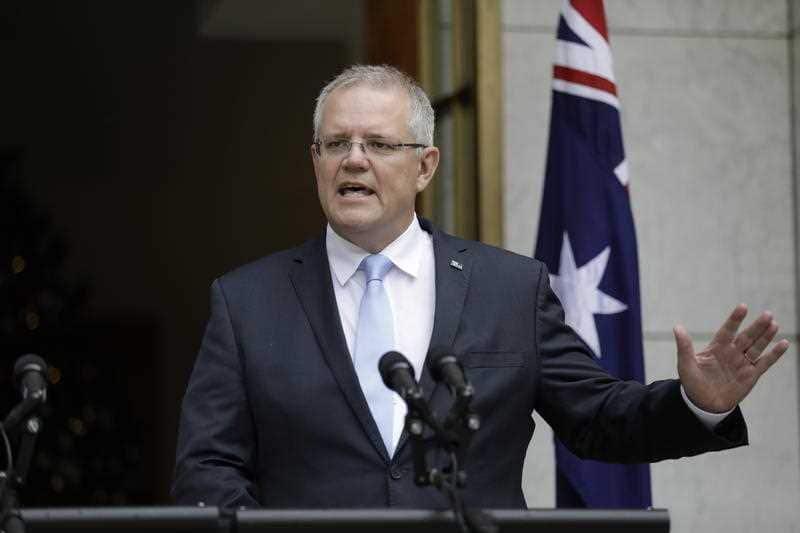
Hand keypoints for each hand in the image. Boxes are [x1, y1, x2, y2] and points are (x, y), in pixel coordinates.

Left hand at [673, 304, 789, 412]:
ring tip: (774, 324)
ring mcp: (742, 363)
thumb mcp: (686, 364)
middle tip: (767, 314)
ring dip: (766, 336)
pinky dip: (774, 354)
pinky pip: (765, 362)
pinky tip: (783, 343)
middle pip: (746, 337)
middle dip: (757, 326)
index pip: (728, 330)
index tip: (743, 307)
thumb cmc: (692, 382)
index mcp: (716, 347)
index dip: (735, 319)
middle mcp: (731, 353)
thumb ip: (684, 346)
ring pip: (757, 347)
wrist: (703, 404)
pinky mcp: (751, 375)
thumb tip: (677, 327)